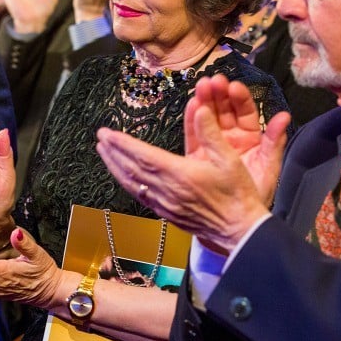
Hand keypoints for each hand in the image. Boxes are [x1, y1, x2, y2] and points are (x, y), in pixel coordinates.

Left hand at [96, 76, 288, 252]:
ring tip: (104, 153)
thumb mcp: (230, 160)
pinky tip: (123, 176)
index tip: (107, 132)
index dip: (123, 144)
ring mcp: (165, 205)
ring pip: (133, 184)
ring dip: (116, 167)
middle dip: (114, 152)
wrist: (240, 231)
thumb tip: (199, 109)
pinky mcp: (167, 215)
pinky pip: (140, 196)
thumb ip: (212, 134)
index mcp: (181, 175)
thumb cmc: (238, 195)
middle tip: (100, 137)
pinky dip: (128, 183)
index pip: (144, 156)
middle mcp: (168, 191)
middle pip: (133, 169)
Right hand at [185, 75, 290, 204]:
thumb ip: (275, 141)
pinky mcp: (198, 156)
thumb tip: (284, 116)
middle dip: (219, 95)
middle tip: (213, 81)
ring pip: (209, 119)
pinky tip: (192, 106)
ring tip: (201, 86)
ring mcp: (214, 146)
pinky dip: (193, 121)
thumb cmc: (256, 194)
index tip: (234, 87)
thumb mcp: (269, 167)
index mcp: (251, 139)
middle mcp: (232, 139)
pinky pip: (195, 135)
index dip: (240, 99)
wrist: (237, 222)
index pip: (246, 113)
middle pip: (225, 111)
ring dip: (205, 102)